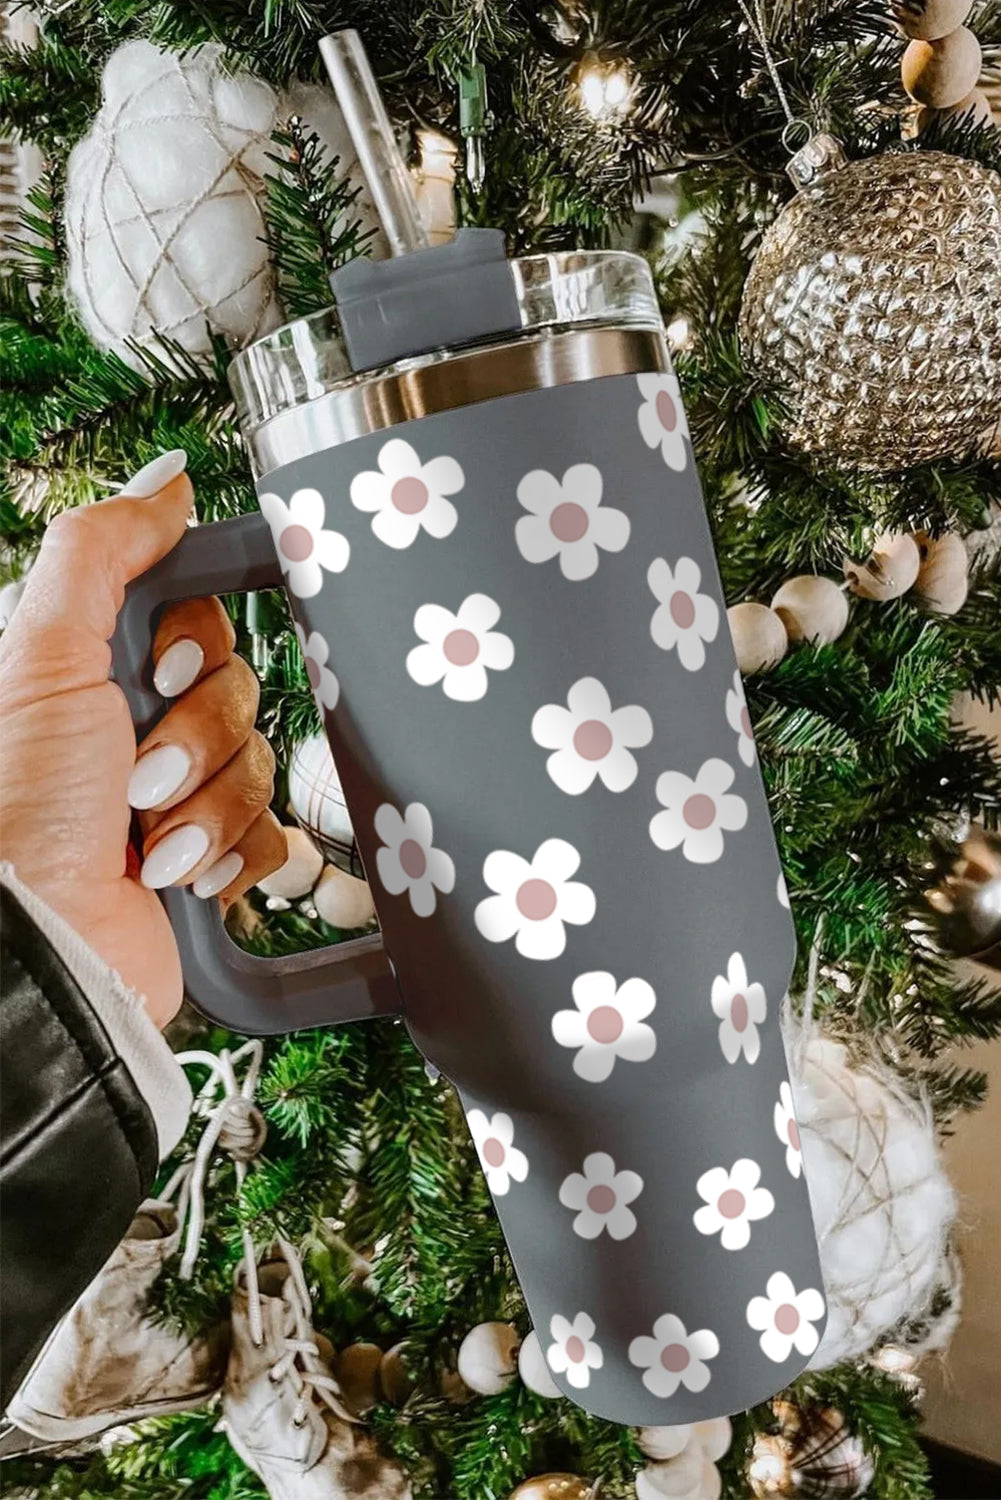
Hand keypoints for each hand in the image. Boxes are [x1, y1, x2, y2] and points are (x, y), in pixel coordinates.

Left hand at [0, 451, 284, 1027]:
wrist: (37, 943)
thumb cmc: (16, 807)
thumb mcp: (40, 653)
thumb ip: (101, 550)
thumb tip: (167, 482)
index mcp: (92, 674)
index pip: (197, 621)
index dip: (194, 645)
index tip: (160, 671)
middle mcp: (133, 731)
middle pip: (237, 691)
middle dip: (195, 737)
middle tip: (135, 773)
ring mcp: (173, 799)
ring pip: (257, 763)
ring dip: (206, 804)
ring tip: (145, 835)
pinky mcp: (206, 860)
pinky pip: (271, 833)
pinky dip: (229, 853)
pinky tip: (177, 872)